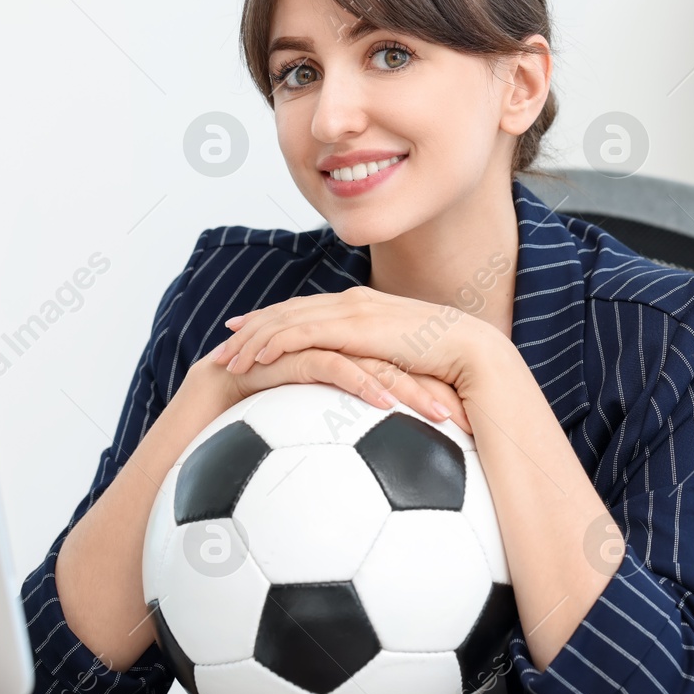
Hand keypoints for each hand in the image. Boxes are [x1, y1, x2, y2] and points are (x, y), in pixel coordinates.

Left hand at [208, 286, 487, 429]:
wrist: (470, 352)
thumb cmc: (449, 365)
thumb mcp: (406, 363)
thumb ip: (384, 367)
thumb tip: (376, 390)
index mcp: (364, 308)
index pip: (308, 311)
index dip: (274, 319)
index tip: (246, 331)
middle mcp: (352, 302)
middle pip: (288, 311)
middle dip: (251, 327)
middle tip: (222, 344)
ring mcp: (351, 311)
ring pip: (285, 320)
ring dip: (252, 339)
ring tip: (226, 360)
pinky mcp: (352, 326)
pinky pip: (301, 333)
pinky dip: (272, 344)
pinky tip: (254, 361)